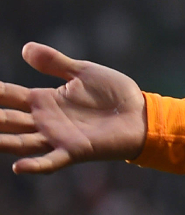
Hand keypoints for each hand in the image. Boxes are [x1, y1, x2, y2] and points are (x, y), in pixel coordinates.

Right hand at [0, 43, 147, 173]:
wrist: (141, 114)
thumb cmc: (114, 94)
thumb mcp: (83, 72)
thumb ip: (54, 63)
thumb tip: (26, 48)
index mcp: (43, 100)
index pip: (7, 96)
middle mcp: (44, 121)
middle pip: (5, 120)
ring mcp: (57, 137)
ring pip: (19, 141)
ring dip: (1, 140)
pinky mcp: (74, 150)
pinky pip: (51, 161)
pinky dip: (35, 165)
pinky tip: (18, 166)